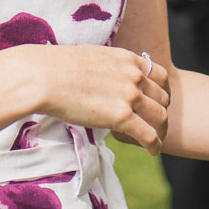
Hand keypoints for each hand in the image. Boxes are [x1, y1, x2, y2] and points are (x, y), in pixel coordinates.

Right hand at [19, 45, 170, 153]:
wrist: (45, 77)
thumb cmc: (57, 67)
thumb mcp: (92, 57)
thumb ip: (107, 68)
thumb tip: (103, 77)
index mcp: (127, 59)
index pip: (160, 75)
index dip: (160, 91)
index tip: (154, 102)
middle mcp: (134, 76)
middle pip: (163, 97)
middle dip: (160, 111)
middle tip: (154, 124)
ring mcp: (130, 96)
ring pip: (160, 116)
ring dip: (161, 130)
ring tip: (156, 141)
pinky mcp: (121, 117)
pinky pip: (149, 135)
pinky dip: (155, 145)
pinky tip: (152, 151)